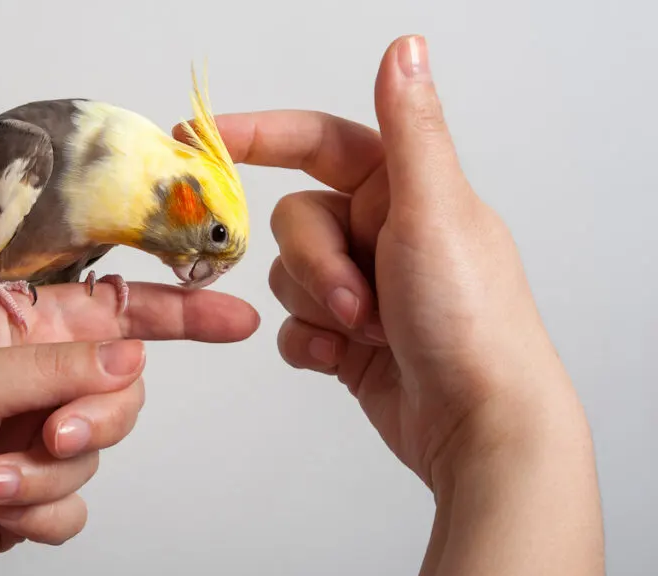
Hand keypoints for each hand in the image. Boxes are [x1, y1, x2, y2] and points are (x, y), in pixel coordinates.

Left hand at [0, 282, 257, 575]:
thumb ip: (55, 368)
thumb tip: (131, 358)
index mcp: (16, 328)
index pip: (113, 310)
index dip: (177, 311)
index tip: (232, 317)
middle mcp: (32, 378)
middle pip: (120, 388)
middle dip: (98, 414)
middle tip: (54, 429)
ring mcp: (31, 437)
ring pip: (98, 449)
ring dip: (52, 468)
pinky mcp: (25, 495)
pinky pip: (74, 502)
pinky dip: (42, 508)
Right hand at [176, 35, 602, 575]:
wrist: (477, 424)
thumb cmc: (472, 318)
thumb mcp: (436, 211)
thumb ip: (409, 129)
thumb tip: (404, 48)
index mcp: (404, 189)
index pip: (317, 140)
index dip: (259, 135)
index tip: (202, 137)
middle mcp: (379, 231)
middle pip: (294, 220)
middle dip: (315, 264)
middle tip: (357, 301)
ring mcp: (360, 286)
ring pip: (286, 275)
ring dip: (317, 307)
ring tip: (365, 332)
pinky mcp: (345, 336)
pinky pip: (291, 326)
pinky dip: (311, 344)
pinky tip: (345, 359)